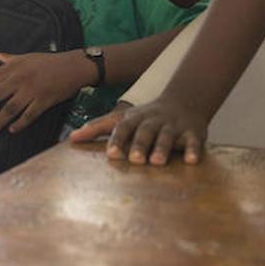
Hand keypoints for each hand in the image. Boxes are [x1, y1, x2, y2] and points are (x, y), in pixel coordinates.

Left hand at [0, 47, 95, 137]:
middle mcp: (20, 78)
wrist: (73, 66)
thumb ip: (3, 57)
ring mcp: (32, 90)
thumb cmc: (46, 62)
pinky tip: (11, 130)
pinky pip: (29, 115)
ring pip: (10, 108)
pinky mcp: (45, 100)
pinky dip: (19, 123)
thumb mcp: (23, 56)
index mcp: (13, 66)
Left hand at [69, 94, 208, 165]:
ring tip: (157, 162)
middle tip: (135, 160)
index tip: (112, 154)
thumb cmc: (144, 118)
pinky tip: (192, 160)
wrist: (183, 103)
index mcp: (134, 119)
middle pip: (145, 131)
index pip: (123, 128)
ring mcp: (173, 126)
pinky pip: (194, 141)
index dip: (117, 140)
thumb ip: (97, 128)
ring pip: (167, 136)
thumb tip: (71, 138)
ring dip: (162, 148)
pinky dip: (193, 150)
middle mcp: (152, 121)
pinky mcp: (193, 133)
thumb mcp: (121, 119)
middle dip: (140, 144)